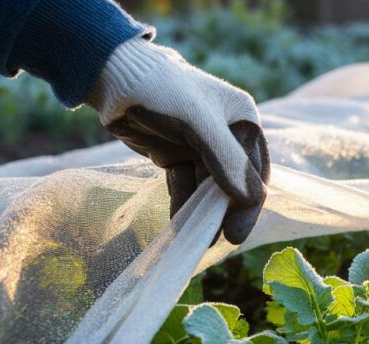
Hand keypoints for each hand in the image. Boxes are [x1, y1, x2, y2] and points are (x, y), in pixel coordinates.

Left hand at [88, 39, 268, 243]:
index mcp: (243, 120)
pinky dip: (183, 206)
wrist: (114, 78)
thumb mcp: (199, 123)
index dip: (248, 204)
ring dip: (202, 213)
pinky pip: (185, 186)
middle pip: (233, 183)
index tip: (236, 234)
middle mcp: (227, 135)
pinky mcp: (176, 155)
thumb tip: (252, 199)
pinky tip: (179, 227)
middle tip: (217, 240)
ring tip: (195, 240)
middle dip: (224, 212)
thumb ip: (226, 160)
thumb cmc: (164, 91)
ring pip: (207, 188)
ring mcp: (200, 147)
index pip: (254, 170)